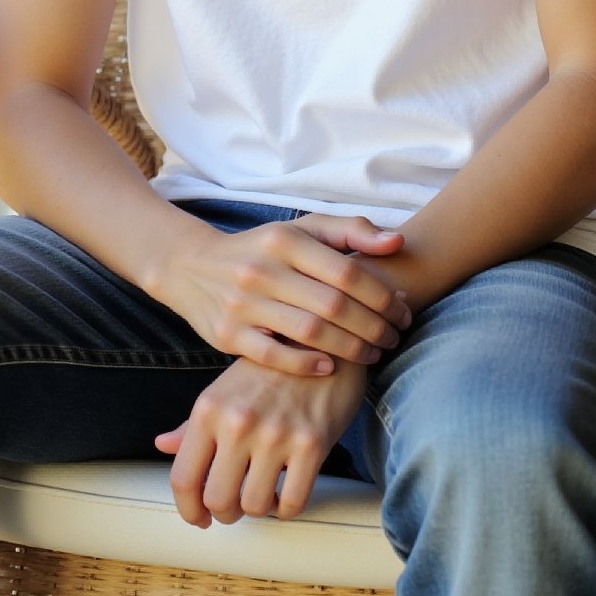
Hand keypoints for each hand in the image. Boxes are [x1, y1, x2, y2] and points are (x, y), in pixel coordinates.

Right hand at [153, 214, 411, 375]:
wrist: (191, 267)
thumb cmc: (262, 249)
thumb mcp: (301, 229)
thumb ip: (351, 230)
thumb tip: (398, 242)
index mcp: (284, 239)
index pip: (348, 270)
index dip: (384, 296)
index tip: (403, 311)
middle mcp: (262, 269)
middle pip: (334, 305)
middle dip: (374, 326)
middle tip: (394, 338)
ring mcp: (242, 304)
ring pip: (310, 332)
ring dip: (351, 348)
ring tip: (373, 354)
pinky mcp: (227, 335)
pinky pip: (274, 356)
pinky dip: (307, 364)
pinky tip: (331, 366)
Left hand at [154, 357, 369, 526]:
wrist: (320, 344)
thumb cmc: (268, 371)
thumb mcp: (224, 389)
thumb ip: (193, 424)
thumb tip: (163, 445)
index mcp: (209, 409)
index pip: (183, 478)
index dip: (188, 509)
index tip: (200, 518)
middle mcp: (238, 422)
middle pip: (217, 499)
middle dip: (225, 513)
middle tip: (235, 507)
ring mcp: (276, 433)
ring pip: (254, 505)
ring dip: (258, 509)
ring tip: (263, 493)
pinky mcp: (312, 444)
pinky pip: (293, 502)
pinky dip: (287, 509)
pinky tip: (286, 493)